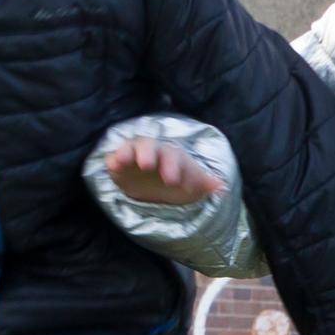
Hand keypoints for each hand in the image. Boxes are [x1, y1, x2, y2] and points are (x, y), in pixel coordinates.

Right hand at [104, 134, 225, 208]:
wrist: (160, 183)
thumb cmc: (179, 179)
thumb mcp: (194, 182)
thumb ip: (206, 184)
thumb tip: (222, 188)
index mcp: (172, 155)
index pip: (173, 157)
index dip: (172, 166)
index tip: (173, 180)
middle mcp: (152, 152)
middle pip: (150, 147)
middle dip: (148, 154)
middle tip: (147, 165)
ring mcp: (134, 157)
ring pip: (129, 148)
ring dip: (125, 153)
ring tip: (123, 161)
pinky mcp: (119, 166)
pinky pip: (113, 159)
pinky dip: (112, 161)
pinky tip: (112, 168)